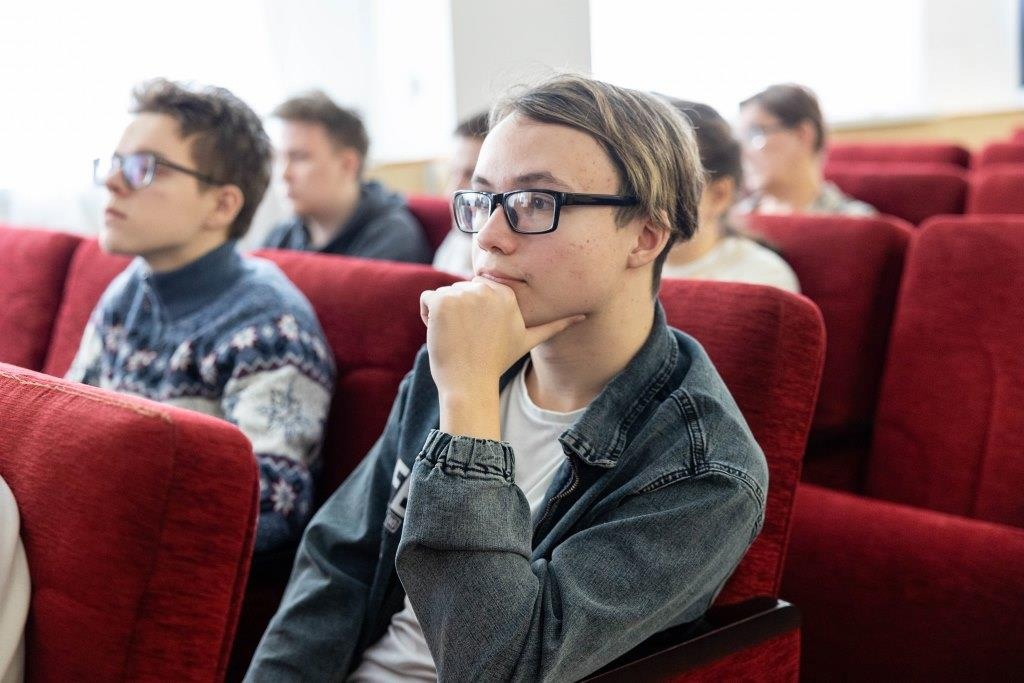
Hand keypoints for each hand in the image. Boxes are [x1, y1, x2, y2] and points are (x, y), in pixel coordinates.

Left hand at [419, 277, 583, 437]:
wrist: (469, 384)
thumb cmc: (496, 363)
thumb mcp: (528, 340)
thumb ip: (555, 325)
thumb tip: (583, 316)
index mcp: (507, 294)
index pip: (479, 289)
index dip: (476, 311)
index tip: (481, 334)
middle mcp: (487, 289)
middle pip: (461, 290)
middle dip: (459, 312)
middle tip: (468, 338)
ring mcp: (464, 294)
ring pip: (444, 294)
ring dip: (443, 316)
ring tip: (456, 338)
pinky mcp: (442, 301)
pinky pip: (427, 298)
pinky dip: (428, 316)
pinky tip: (442, 334)